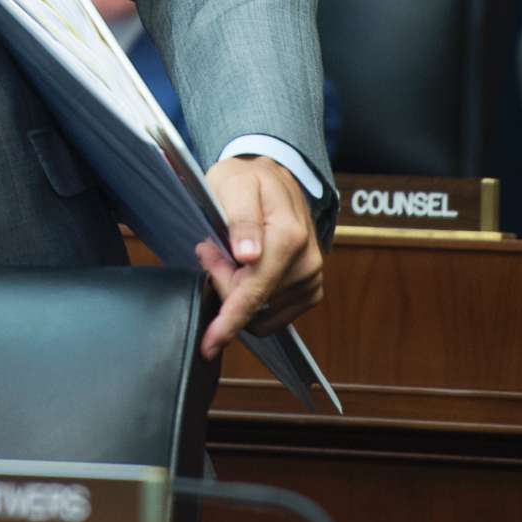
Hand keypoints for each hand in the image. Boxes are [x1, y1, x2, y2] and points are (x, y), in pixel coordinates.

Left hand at [193, 154, 324, 358]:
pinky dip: (253, 299)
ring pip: (262, 313)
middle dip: (224, 284)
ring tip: (228, 254)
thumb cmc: (248, 180)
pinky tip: (244, 270)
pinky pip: (274, 315)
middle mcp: (307, 262)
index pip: (255, 291)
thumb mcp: (234, 184)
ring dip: (237, 291)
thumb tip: (249, 255)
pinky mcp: (310, 289)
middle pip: (253, 303)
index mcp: (289, 236)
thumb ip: (241, 218)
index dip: (230, 319)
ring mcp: (311, 278)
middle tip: (210, 250)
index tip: (211, 342)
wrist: (274, 178)